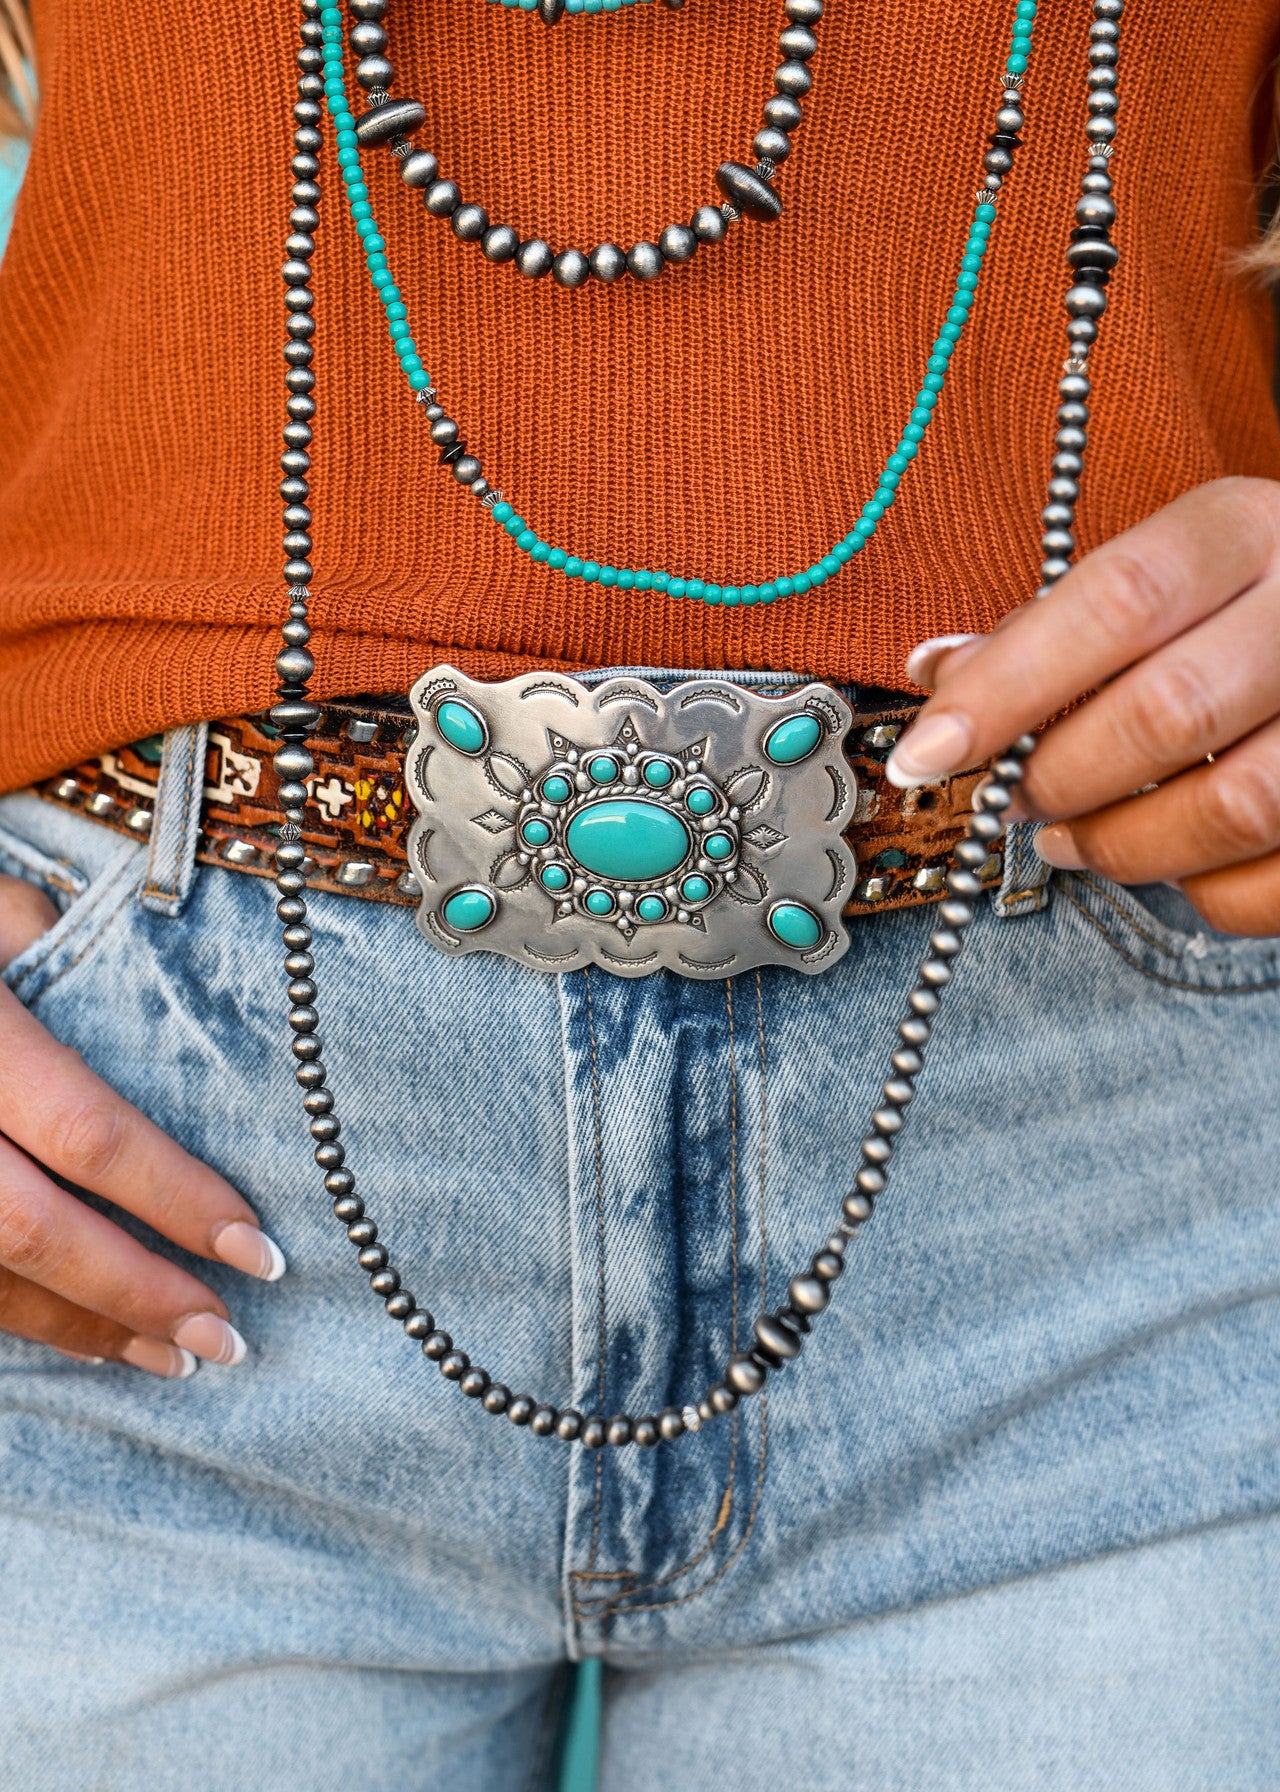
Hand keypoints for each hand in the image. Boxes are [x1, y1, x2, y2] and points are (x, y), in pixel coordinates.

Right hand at [0, 875, 283, 1373]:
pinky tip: (84, 1334)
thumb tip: (161, 1021)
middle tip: (228, 1338)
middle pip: (34, 1230)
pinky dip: (23, 1319)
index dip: (175, 1198)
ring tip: (174, 1356)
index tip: (255, 1247)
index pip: (88, 1134)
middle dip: (137, 1293)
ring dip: (83, 1328)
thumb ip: (70, 958)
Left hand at [886, 477, 1279, 937]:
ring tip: (1068, 839)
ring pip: (1229, 810)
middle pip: (1167, 714)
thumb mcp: (1167, 571)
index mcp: (1246, 532)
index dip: (1006, 688)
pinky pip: (1272, 882)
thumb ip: (1054, 622)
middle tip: (1008, 798)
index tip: (926, 752)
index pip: (1117, 603)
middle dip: (1057, 779)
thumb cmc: (1243, 604)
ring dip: (1119, 844)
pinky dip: (1203, 892)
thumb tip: (938, 675)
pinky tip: (1167, 861)